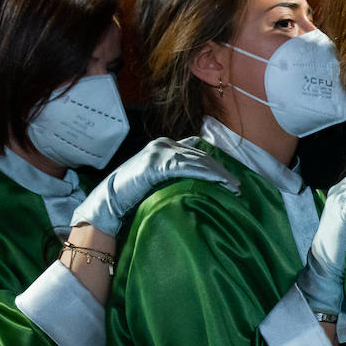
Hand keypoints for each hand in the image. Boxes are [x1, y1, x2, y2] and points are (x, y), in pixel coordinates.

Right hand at [72, 137, 241, 235]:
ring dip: (219, 175)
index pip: (197, 150)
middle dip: (221, 171)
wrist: (108, 201)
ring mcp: (159, 152)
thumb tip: (200, 179)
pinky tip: (218, 183)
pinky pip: (187, 168)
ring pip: (198, 161)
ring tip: (233, 188)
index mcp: (166, 144)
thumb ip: (176, 172)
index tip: (229, 178)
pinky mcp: (156, 164)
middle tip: (237, 186)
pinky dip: (205, 175)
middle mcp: (164, 144)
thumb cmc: (134, 193)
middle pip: (201, 155)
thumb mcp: (159, 177)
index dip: (215, 164)